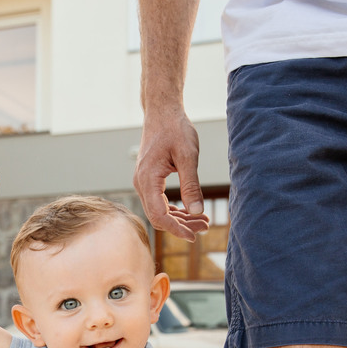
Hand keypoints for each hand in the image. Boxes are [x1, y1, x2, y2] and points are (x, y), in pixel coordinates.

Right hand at [133, 109, 210, 239]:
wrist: (162, 111)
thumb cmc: (175, 128)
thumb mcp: (188, 156)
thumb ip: (191, 185)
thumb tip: (196, 211)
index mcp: (148, 179)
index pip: (159, 215)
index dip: (176, 229)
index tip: (194, 236)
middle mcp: (141, 183)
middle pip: (158, 217)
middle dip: (181, 225)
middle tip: (205, 227)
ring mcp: (143, 182)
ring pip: (159, 211)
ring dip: (179, 219)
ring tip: (202, 221)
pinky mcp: (149, 179)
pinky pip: (159, 202)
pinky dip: (174, 209)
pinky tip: (191, 210)